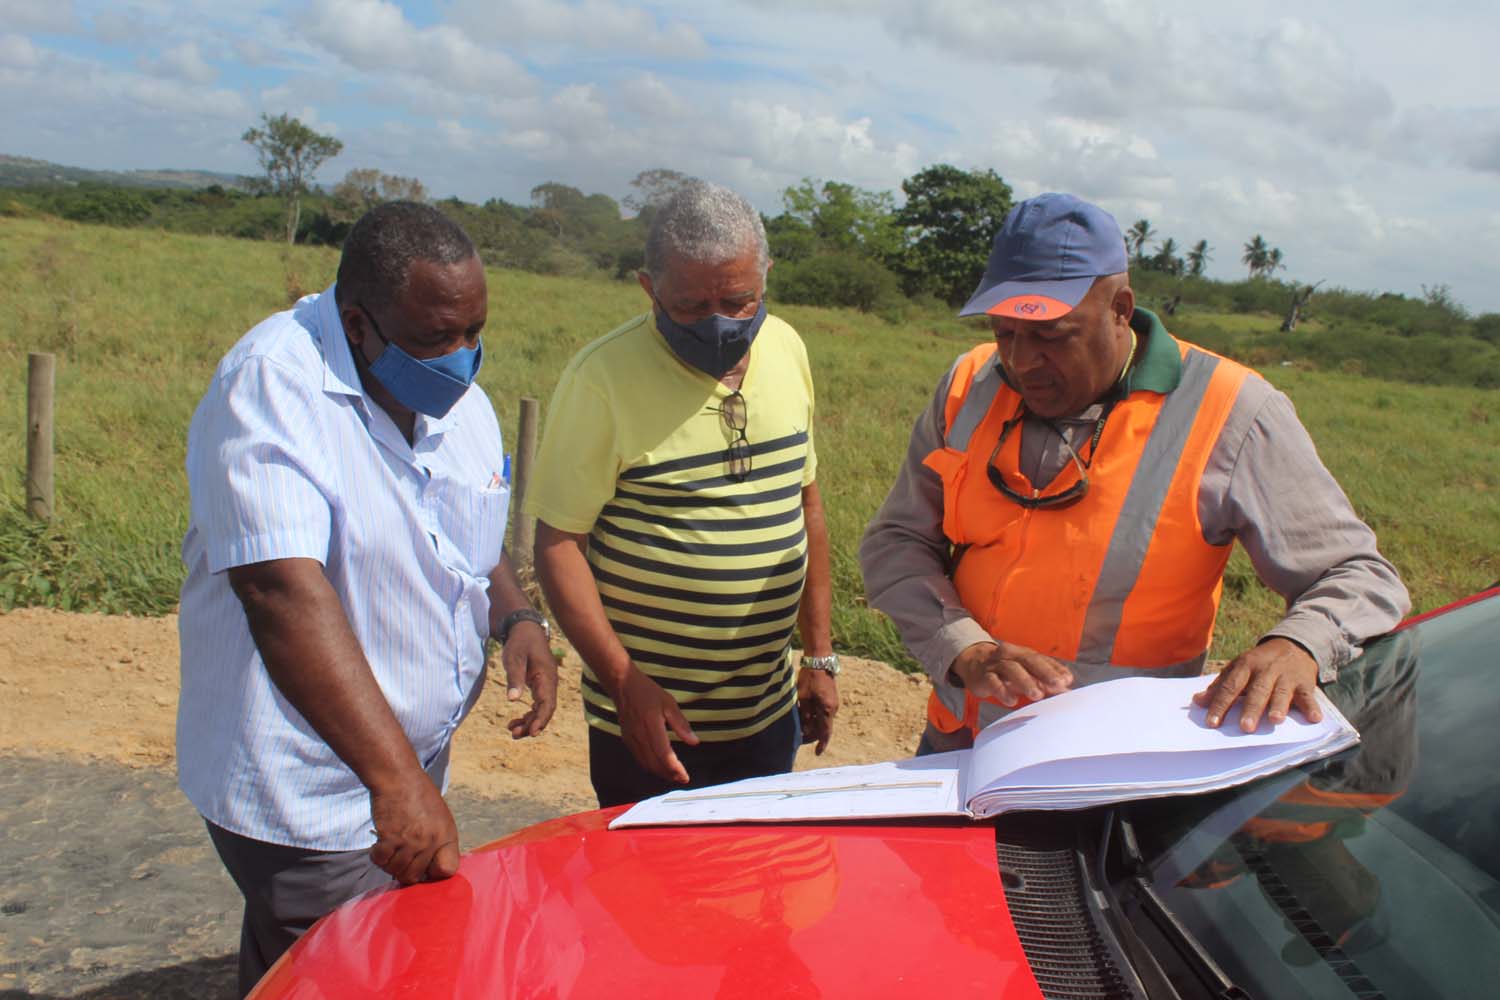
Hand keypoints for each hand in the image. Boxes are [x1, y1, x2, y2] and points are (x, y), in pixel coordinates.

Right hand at [369, 769, 459, 885]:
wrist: (398, 777)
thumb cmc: (418, 794)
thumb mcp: (440, 816)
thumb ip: (437, 840)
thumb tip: (430, 867)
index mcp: (447, 835)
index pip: (448, 869)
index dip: (434, 873)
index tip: (424, 868)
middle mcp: (431, 841)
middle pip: (416, 876)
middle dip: (405, 871)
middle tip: (399, 858)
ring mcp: (410, 841)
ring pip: (397, 871)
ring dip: (389, 864)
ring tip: (389, 850)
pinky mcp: (390, 837)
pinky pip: (381, 861)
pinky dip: (377, 857)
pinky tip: (379, 846)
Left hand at [500, 621, 558, 738]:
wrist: (525, 629)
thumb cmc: (520, 643)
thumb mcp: (514, 658)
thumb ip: (514, 678)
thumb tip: (512, 700)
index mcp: (546, 677)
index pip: (548, 704)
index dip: (541, 720)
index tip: (532, 733)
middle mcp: (549, 683)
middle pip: (545, 710)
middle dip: (532, 725)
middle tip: (514, 735)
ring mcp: (545, 685)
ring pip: (541, 709)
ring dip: (529, 722)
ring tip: (512, 731)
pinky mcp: (539, 685)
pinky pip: (537, 705)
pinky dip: (528, 715)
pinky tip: (515, 721)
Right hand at [612, 666, 698, 783]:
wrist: (623, 685)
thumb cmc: (647, 692)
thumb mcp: (669, 704)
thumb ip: (681, 725)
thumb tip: (694, 742)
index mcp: (652, 727)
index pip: (665, 755)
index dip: (675, 769)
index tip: (685, 777)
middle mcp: (640, 736)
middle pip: (655, 764)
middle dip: (669, 775)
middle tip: (681, 779)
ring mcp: (631, 739)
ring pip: (645, 764)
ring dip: (659, 773)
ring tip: (672, 775)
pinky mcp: (627, 739)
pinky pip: (638, 758)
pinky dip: (649, 766)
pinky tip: (657, 766)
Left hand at [797, 667, 839, 754]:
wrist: (820, 660)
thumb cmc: (810, 678)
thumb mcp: (803, 697)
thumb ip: (804, 714)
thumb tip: (804, 728)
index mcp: (827, 710)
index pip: (825, 733)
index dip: (821, 744)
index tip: (817, 753)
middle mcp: (832, 709)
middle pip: (823, 728)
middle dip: (811, 734)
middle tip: (798, 736)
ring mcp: (832, 703)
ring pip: (822, 720)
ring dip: (812, 724)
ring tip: (798, 724)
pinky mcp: (830, 698)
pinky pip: (822, 712)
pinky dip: (814, 717)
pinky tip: (804, 714)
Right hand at [949, 641, 1072, 706]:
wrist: (973, 662)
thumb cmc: (1006, 670)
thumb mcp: (1025, 672)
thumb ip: (1045, 681)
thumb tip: (1068, 692)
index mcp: (1023, 653)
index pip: (1042, 659)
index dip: (1055, 669)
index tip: (1068, 680)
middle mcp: (1010, 655)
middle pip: (1029, 661)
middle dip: (1045, 673)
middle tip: (1058, 685)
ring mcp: (996, 665)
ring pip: (1011, 669)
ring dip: (1025, 682)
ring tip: (1037, 695)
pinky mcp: (983, 676)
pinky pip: (993, 682)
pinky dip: (1002, 690)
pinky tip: (1011, 700)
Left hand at [1194, 637, 1320, 730]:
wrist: (1293, 645)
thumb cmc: (1259, 663)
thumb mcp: (1238, 668)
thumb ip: (1219, 686)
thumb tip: (1197, 702)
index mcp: (1245, 666)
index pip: (1230, 687)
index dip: (1220, 704)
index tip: (1212, 722)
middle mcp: (1265, 670)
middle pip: (1257, 691)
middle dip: (1251, 709)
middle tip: (1245, 727)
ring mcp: (1286, 676)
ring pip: (1282, 692)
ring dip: (1279, 706)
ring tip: (1275, 720)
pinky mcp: (1305, 682)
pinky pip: (1309, 695)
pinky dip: (1312, 707)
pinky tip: (1314, 719)